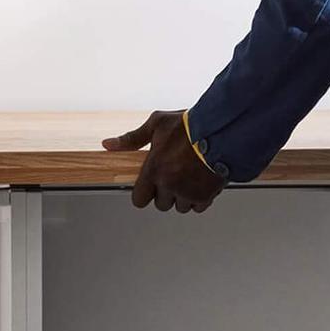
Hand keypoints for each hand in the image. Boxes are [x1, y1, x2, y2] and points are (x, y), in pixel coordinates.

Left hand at [102, 110, 227, 212]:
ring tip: (190, 177)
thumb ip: (132, 139)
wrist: (220, 129)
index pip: (139, 199)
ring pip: (181, 207)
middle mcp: (169, 184)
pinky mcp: (205, 195)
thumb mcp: (157, 124)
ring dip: (184, 196)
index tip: (150, 184)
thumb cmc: (189, 125)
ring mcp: (187, 192)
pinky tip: (202, 181)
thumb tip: (108, 145)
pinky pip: (199, 206)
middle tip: (174, 176)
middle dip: (166, 193)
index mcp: (153, 170)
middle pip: (161, 204)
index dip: (144, 192)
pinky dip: (200, 198)